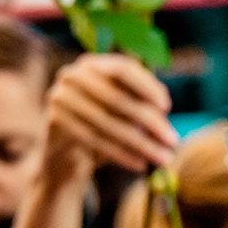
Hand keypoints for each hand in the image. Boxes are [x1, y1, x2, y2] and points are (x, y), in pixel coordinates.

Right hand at [43, 53, 176, 183]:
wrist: (68, 152)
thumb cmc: (107, 124)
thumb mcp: (128, 109)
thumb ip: (145, 105)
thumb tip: (163, 118)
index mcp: (94, 63)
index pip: (123, 68)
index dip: (146, 86)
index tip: (167, 107)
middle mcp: (73, 74)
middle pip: (117, 98)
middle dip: (150, 122)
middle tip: (173, 141)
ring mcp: (59, 96)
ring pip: (107, 122)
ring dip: (140, 143)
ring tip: (163, 158)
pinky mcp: (53, 120)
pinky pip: (92, 139)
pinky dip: (120, 153)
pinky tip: (140, 164)